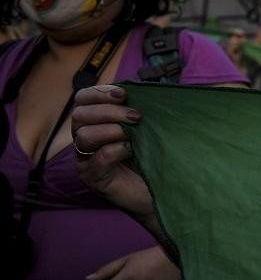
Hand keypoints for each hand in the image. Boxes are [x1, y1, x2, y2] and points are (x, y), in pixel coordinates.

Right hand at [72, 85, 155, 225]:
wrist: (161, 191)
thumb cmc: (152, 157)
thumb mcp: (145, 128)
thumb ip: (138, 109)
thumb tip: (147, 88)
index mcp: (94, 123)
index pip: (82, 100)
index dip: (99, 93)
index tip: (124, 94)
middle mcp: (85, 140)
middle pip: (80, 115)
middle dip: (108, 111)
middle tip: (136, 116)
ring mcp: (86, 160)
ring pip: (83, 136)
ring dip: (110, 129)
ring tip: (133, 132)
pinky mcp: (94, 178)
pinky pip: (98, 158)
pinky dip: (115, 149)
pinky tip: (131, 149)